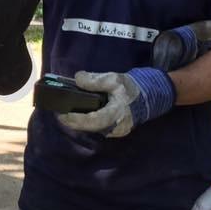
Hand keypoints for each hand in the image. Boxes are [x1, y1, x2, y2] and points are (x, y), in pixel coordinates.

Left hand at [57, 67, 174, 136]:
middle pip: (90, 127)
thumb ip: (95, 80)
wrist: (152, 95)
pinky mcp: (116, 130)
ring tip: (66, 112)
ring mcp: (117, 131)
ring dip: (80, 122)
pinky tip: (80, 113)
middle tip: (59, 113)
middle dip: (73, 122)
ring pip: (94, 128)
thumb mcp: (114, 79)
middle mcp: (116, 127)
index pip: (92, 121)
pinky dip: (88, 121)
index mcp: (116, 114)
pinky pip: (99, 127)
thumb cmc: (132, 87)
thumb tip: (77, 79)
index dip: (75, 120)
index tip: (61, 114)